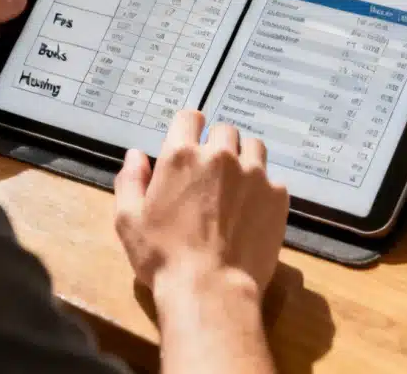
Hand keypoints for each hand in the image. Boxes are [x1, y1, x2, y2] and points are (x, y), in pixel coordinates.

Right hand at [113, 110, 289, 304]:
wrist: (211, 289)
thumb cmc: (162, 256)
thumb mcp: (129, 220)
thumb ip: (130, 180)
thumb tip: (136, 154)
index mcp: (181, 155)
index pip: (191, 117)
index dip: (189, 129)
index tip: (189, 145)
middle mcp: (221, 155)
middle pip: (225, 130)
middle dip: (217, 145)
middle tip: (211, 174)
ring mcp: (254, 173)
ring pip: (254, 147)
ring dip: (244, 159)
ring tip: (237, 186)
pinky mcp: (278, 195)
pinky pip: (272, 179)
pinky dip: (263, 190)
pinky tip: (253, 212)